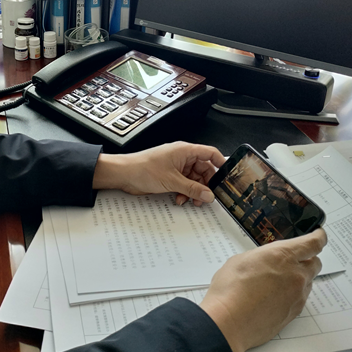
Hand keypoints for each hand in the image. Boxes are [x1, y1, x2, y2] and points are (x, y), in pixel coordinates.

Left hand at [92, 142, 225, 205]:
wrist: (124, 174)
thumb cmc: (143, 168)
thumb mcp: (172, 181)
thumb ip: (193, 189)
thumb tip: (209, 195)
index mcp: (185, 151)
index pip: (210, 153)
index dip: (221, 164)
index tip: (227, 177)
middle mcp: (182, 157)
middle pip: (204, 170)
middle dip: (205, 185)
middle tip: (206, 198)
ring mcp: (175, 167)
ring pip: (194, 180)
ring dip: (194, 191)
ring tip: (191, 201)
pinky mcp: (169, 176)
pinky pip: (184, 184)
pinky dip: (184, 192)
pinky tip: (180, 199)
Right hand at [199, 228, 326, 351]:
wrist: (230, 321)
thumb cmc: (230, 290)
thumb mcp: (242, 260)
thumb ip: (262, 257)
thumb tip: (267, 261)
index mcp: (283, 255)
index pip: (314, 243)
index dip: (319, 236)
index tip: (319, 234)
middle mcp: (296, 275)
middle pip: (315, 263)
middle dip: (307, 259)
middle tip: (292, 260)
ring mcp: (297, 296)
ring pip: (307, 282)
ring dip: (298, 278)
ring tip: (274, 282)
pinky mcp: (294, 313)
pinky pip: (300, 298)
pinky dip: (291, 294)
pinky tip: (272, 297)